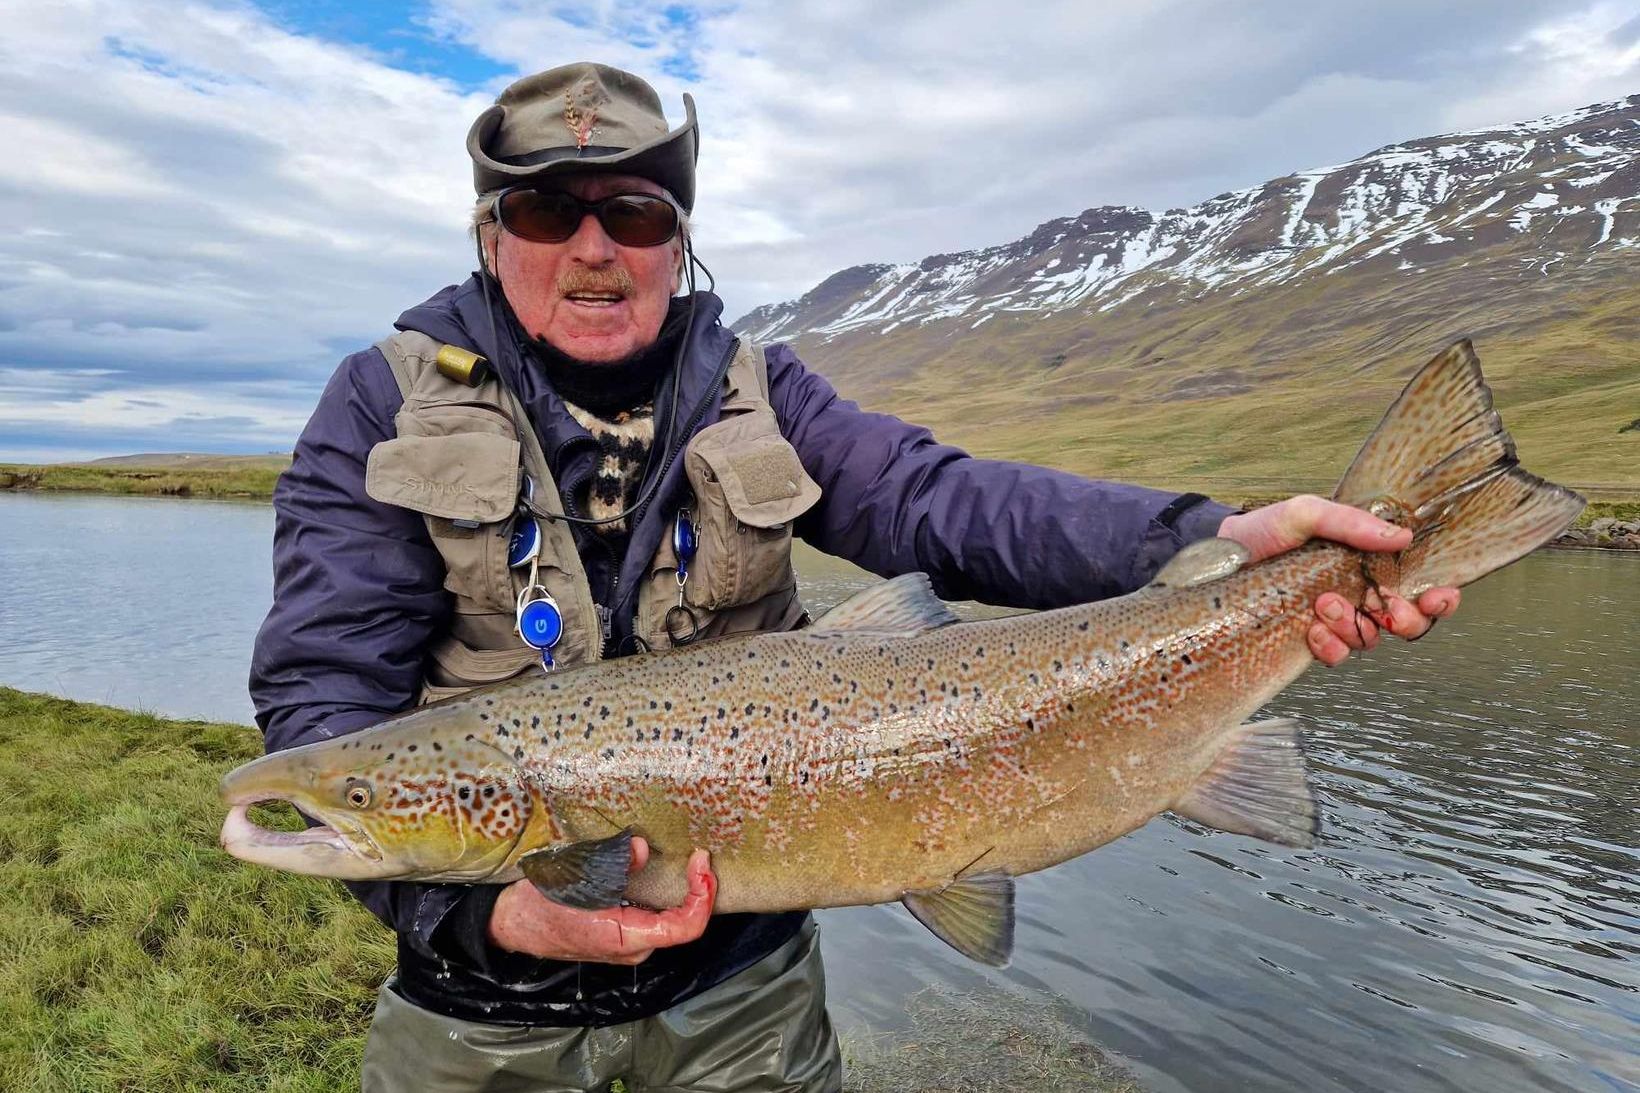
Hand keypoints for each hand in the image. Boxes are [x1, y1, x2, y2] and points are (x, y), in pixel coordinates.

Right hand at [487, 838, 715, 964]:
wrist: (514, 925)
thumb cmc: (541, 904)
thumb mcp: (575, 875)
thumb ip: (613, 863)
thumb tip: (642, 848)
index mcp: (624, 937)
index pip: (685, 928)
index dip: (702, 896)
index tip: (701, 863)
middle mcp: (632, 949)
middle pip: (683, 925)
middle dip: (697, 891)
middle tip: (699, 858)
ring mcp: (628, 947)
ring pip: (671, 923)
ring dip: (683, 894)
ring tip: (689, 864)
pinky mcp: (623, 938)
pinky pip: (657, 921)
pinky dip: (668, 899)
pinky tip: (668, 876)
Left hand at [1217, 495, 1459, 667]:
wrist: (1217, 554)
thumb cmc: (1264, 529)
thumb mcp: (1306, 513)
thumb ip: (1351, 523)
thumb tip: (1403, 537)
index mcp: (1365, 564)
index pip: (1417, 586)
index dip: (1439, 598)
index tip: (1440, 596)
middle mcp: (1356, 595)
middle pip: (1405, 623)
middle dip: (1406, 621)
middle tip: (1388, 610)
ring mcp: (1331, 620)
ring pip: (1369, 639)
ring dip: (1354, 626)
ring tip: (1323, 603)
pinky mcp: (1304, 641)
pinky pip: (1335, 656)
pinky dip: (1330, 646)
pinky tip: (1310, 629)